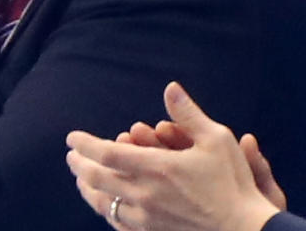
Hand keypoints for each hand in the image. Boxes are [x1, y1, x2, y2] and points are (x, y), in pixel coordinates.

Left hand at [65, 82, 281, 230]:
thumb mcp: (216, 140)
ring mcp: (147, 220)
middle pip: (96, 180)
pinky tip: (107, 206)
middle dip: (79, 166)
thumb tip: (171, 88)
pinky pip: (120, 225)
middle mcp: (145, 195)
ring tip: (82, 179)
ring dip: (88, 190)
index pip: (107, 153)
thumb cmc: (233, 183)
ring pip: (104, 205)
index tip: (72, 138)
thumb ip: (188, 113)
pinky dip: (107, 211)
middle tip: (72, 157)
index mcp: (156, 168)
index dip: (85, 144)